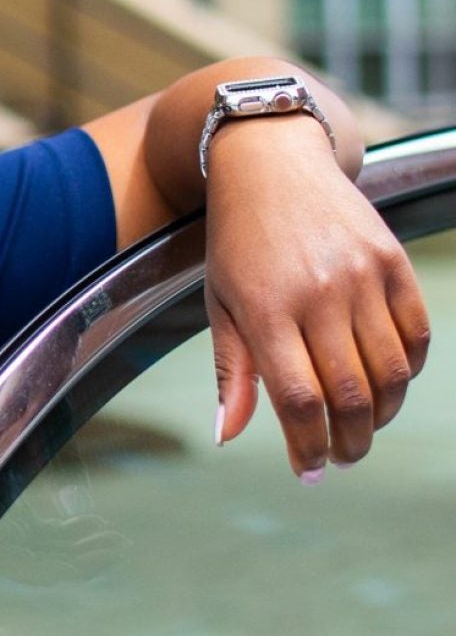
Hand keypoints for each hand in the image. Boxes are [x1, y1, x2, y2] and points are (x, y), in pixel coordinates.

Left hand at [205, 116, 429, 477]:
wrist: (272, 165)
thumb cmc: (238, 243)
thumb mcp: (220, 303)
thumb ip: (231, 370)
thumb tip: (228, 436)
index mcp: (266, 310)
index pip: (299, 400)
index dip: (309, 446)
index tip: (309, 470)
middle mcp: (318, 294)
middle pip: (351, 395)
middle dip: (351, 441)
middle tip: (343, 458)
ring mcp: (361, 275)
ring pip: (391, 371)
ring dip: (383, 413)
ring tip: (364, 427)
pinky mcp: (392, 260)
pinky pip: (416, 333)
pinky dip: (408, 370)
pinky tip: (387, 382)